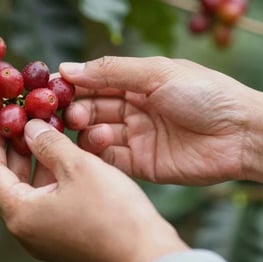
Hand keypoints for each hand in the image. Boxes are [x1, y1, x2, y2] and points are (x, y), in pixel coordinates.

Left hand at [0, 119, 187, 261]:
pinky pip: (49, 195)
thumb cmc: (113, 214)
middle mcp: (27, 226)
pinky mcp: (64, 231)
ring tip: (42, 130)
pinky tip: (64, 153)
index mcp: (21, 213)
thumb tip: (30, 128)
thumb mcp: (79, 168)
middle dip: (13, 147)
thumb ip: (50, 143)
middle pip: (9, 179)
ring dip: (36, 158)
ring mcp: (46, 230)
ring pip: (31, 186)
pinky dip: (52, 172)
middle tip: (18, 121)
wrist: (147, 255)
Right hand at [60, 56, 262, 184]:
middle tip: (68, 114)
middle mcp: (133, 110)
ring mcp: (136, 137)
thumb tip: (68, 68)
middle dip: (76, 110)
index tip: (51, 90)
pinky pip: (110, 158)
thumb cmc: (204, 95)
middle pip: (92, 109)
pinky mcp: (140, 163)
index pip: (95, 83)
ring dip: (86, 130)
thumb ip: (111, 71)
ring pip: (97, 134)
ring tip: (85, 126)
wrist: (241, 135)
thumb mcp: (156, 72)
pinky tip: (102, 141)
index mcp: (137, 83)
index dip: (73, 85)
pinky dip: (100, 152)